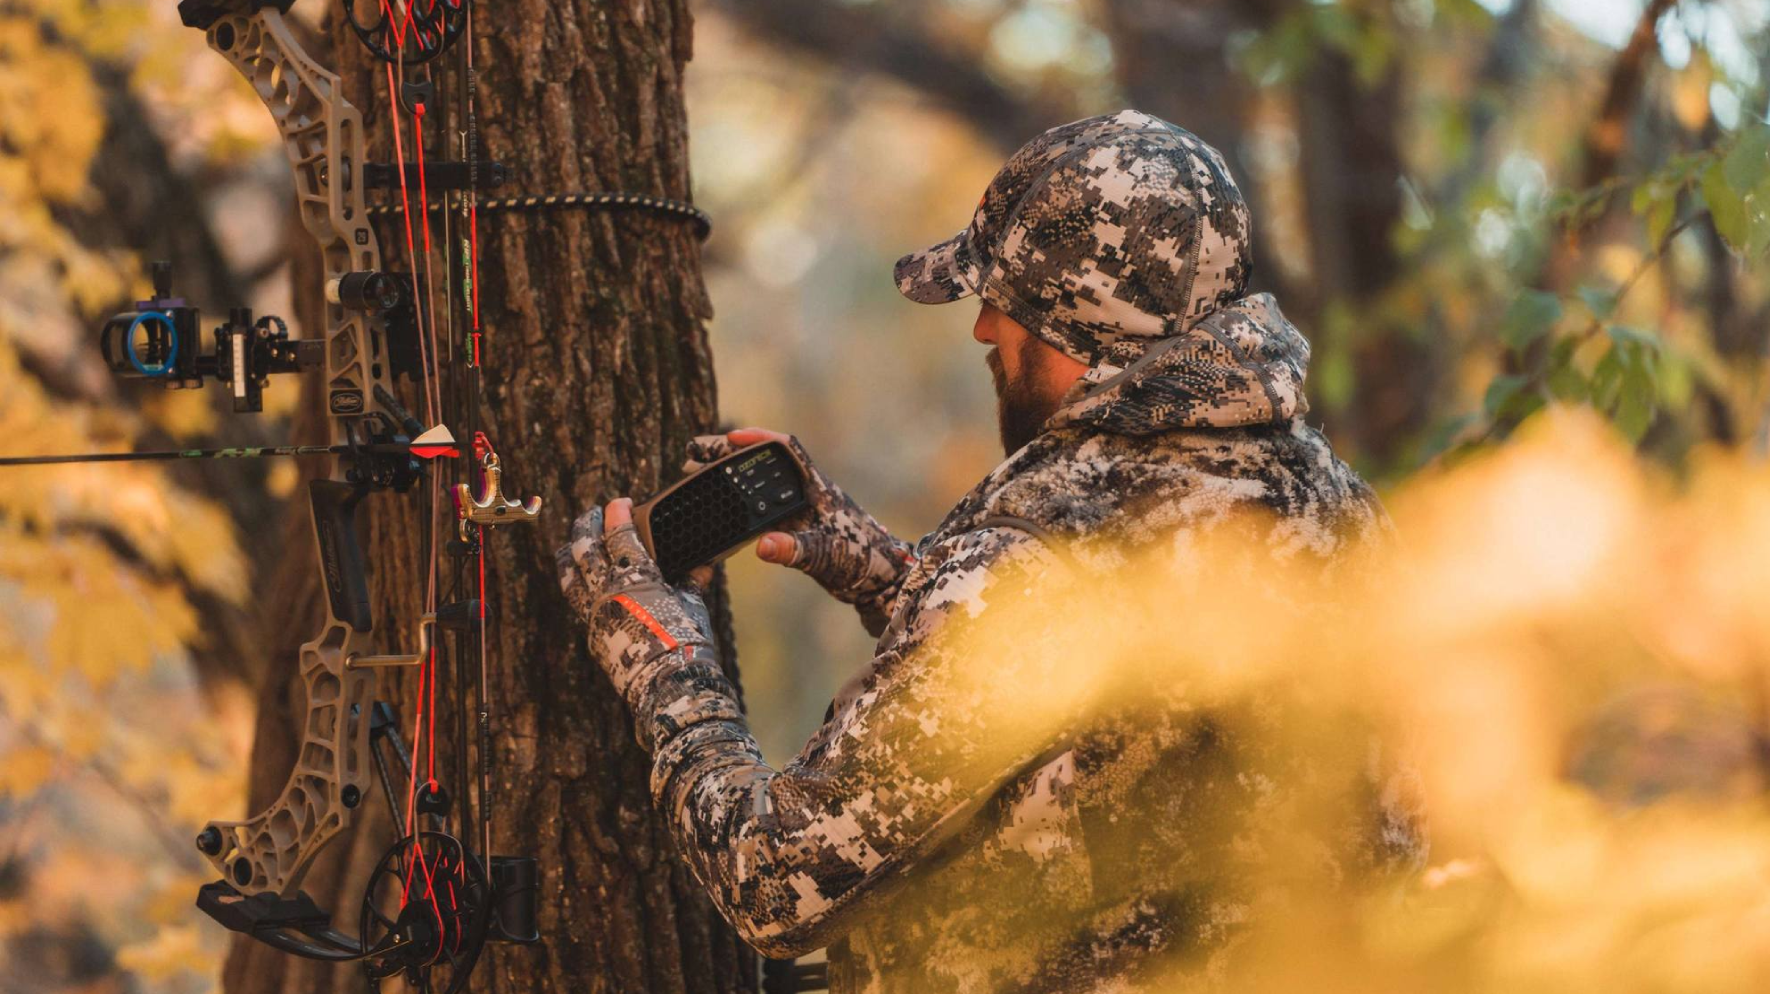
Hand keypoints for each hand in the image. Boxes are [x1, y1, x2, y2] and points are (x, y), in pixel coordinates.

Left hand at [556, 498, 714, 705]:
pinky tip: (582, 582)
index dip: (617, 513)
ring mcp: (594, 613)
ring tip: (573, 542)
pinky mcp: (591, 634)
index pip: (619, 532)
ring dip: (570, 553)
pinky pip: (576, 602)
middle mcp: (608, 591)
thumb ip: (691, 581)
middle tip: (592, 514)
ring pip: (569, 574)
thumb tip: (702, 566)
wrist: (669, 684)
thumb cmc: (686, 642)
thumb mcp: (693, 605)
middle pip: (584, 547)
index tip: (621, 503)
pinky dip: (577, 585)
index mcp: (636, 577)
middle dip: (586, 525)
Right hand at [684, 428, 913, 604]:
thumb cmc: (862, 560)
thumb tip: (762, 546)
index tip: (730, 437)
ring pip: (758, 483)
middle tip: (693, 454)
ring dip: (729, 476)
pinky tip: (719, 506)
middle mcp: (805, 492)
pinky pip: (760, 507)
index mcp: (816, 487)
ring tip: (695, 474)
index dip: (758, 438)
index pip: (785, 449)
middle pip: (762, 463)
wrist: (880, 581)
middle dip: (728, 456)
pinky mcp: (796, 527)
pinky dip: (737, 501)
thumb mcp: (824, 555)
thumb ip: (794, 550)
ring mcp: (799, 509)